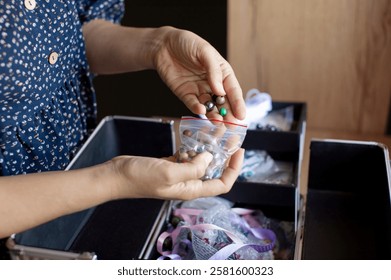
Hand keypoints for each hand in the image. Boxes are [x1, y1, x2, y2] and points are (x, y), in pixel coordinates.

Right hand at [109, 148, 243, 200]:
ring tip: (215, 131)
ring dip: (209, 147)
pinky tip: (194, 135)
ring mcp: (178, 174)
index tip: (239, 151)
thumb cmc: (139, 178)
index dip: (234, 169)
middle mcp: (188, 183)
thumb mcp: (169, 173)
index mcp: (191, 189)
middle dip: (224, 154)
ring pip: (201, 161)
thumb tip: (210, 158)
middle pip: (214, 170)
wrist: (116, 176)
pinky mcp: (170, 165)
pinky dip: (192, 145)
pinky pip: (187, 155)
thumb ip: (193, 167)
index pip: (222, 184)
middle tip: (229, 137)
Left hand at [153, 27, 245, 122]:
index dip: (238, 103)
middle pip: (223, 102)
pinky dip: (197, 109)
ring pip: (209, 106)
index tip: (242, 115)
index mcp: (222, 72)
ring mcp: (199, 90)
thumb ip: (213, 70)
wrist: (163, 45)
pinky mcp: (186, 95)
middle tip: (232, 125)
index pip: (233, 90)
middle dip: (228, 114)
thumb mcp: (204, 51)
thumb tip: (220, 90)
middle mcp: (213, 84)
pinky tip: (202, 111)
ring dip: (214, 115)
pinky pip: (193, 104)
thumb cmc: (188, 43)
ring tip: (218, 122)